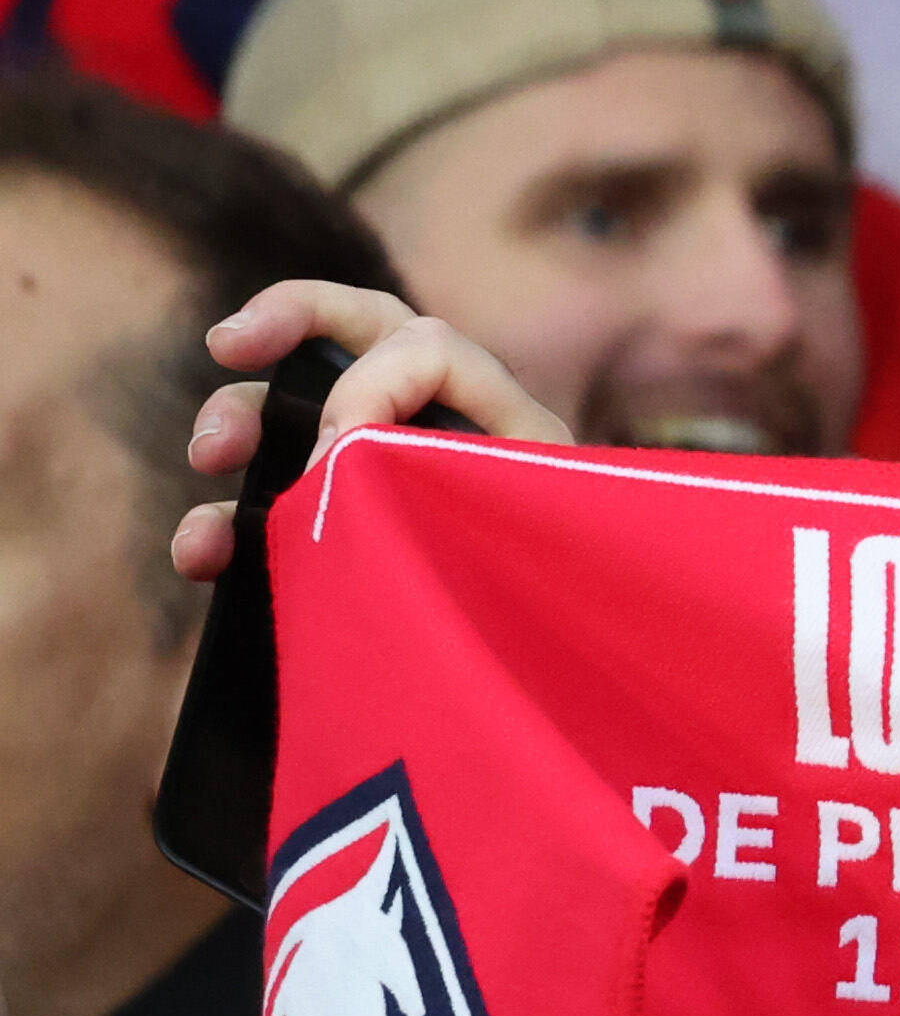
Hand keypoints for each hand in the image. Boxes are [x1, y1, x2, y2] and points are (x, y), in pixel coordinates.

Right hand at [167, 285, 571, 590]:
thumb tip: (338, 461)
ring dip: (237, 421)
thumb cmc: (583, 600)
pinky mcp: (343, 538)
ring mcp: (382, 480)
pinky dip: (219, 528)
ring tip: (211, 457)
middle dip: (285, 322)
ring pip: (292, 415)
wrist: (584, 692)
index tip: (334, 455)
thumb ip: (459, 482)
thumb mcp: (544, 529)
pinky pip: (265, 511)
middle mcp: (436, 432)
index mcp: (502, 419)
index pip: (426, 347)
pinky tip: (200, 557)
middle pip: (356, 333)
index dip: (369, 385)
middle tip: (227, 347)